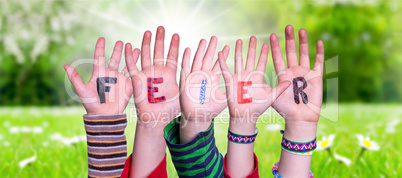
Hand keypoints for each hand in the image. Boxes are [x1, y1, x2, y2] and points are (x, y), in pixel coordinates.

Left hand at [64, 38, 132, 114]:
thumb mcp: (82, 90)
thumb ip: (75, 77)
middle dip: (118, 50)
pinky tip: (142, 61)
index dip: (100, 48)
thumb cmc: (91, 104)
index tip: (102, 38)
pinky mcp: (127, 86)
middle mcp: (110, 75)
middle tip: (122, 41)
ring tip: (135, 48)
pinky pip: (133, 75)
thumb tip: (65, 65)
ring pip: (126, 65)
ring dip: (130, 56)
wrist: (104, 116)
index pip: (99, 57)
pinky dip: (137, 67)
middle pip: (115, 59)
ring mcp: (119, 80)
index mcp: (99, 73)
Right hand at [125, 26, 179, 125]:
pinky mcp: (137, 80)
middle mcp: (157, 72)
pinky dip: (130, 56)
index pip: (172, 56)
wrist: (156, 119)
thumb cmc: (170, 110)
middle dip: (160, 40)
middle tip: (162, 27)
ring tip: (148, 32)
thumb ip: (189, 84)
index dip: (173, 46)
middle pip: (159, 52)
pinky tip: (128, 46)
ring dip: (146, 43)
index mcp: (169, 74)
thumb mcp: (183, 94)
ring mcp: (147, 75)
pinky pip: (132, 67)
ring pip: (146, 55)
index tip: (176, 34)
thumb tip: (204, 78)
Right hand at [180, 36, 227, 120]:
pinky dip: (186, 58)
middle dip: (212, 48)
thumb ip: (232, 92)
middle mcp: (204, 75)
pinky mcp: (186, 81)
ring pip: (198, 60)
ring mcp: (195, 77)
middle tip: (215, 37)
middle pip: (208, 58)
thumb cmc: (211, 110)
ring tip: (204, 40)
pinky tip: (188, 49)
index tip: (229, 46)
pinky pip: (186, 67)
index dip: (223, 55)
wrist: (198, 117)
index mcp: (213, 78)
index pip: (219, 64)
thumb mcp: (224, 99)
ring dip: (200, 50)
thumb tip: (247, 88)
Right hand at [219, 36, 289, 122]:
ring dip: (238, 50)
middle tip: (253, 37)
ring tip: (239, 40)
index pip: (261, 62)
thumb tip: (290, 81)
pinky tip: (221, 52)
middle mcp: (248, 75)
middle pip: (250, 58)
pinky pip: (225, 69)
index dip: (263, 53)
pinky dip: (222, 61)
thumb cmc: (258, 108)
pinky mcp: (230, 81)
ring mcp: (238, 77)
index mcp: (257, 77)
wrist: (245, 115)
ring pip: (238, 60)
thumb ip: (279, 88)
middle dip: (251, 47)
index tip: (266, 43)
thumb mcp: (271, 97)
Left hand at [270, 25, 323, 139]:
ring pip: (304, 54)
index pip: (277, 57)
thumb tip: (254, 78)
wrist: (300, 119)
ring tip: (301, 30)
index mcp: (282, 74)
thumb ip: (265, 86)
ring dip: (303, 42)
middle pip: (291, 52)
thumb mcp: (273, 96)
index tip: (271, 36)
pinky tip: (319, 42)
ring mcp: (305, 73)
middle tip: (287, 27)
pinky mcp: (316, 77)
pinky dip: (320, 53)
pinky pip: (318, 63)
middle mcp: (293, 71)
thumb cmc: (285, 110)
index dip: (275, 47)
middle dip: (289, 40)